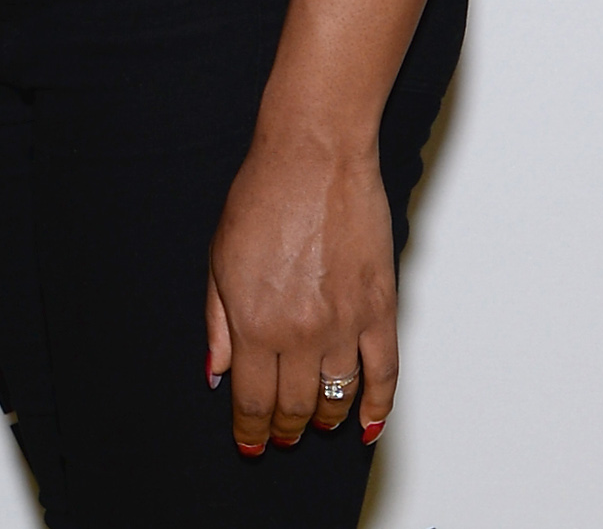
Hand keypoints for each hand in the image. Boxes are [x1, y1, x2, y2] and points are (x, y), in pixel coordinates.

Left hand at [204, 130, 397, 455]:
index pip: (253, 399)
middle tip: (280, 433)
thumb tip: (218, 374)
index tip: (250, 443)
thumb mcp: (219, 260)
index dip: (251, 430)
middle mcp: (300, 332)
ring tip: (318, 424)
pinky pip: (385, 373)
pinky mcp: (380, 308)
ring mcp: (344, 324)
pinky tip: (368, 423)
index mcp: (255, 323)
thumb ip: (219, 324)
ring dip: (326, 419)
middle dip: (284, 427)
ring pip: (338, 397)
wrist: (313, 159)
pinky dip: (377, 405)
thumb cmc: (261, 198)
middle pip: (294, 405)